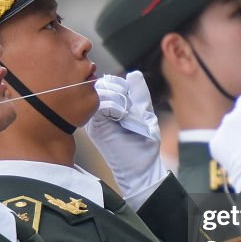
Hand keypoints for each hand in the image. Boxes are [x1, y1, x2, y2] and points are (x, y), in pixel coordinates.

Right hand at [86, 72, 165, 204]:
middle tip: (130, 105)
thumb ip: (140, 94)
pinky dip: (114, 105)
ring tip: (127, 112)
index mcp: (109, 107)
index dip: (120, 83)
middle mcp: (99, 112)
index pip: (108, 82)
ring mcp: (95, 120)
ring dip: (118, 97)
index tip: (131, 95)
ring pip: (100, 93)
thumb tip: (133, 73)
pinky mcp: (95, 127)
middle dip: (118, 89)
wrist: (142, 168)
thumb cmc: (144, 144)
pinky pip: (100, 106)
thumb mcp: (145, 113)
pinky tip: (123, 115)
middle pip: (102, 85)